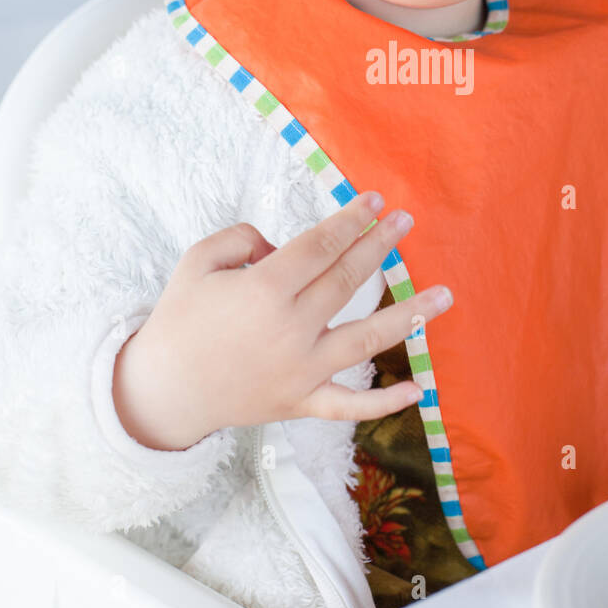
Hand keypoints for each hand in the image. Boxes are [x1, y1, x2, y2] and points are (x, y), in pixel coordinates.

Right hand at [113, 191, 451, 448]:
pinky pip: (351, 405)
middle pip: (348, 280)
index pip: (321, 246)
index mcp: (264, 291)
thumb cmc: (180, 320)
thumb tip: (281, 246)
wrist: (162, 391)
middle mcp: (290, 330)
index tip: (375, 201)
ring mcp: (301, 370)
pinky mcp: (301, 401)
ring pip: (367, 340)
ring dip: (410, 315)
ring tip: (445, 295)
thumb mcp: (197, 262)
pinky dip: (385, 402)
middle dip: (380, 246)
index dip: (351, 220)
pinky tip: (419, 388)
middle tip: (406, 222)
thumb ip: (241, 238)